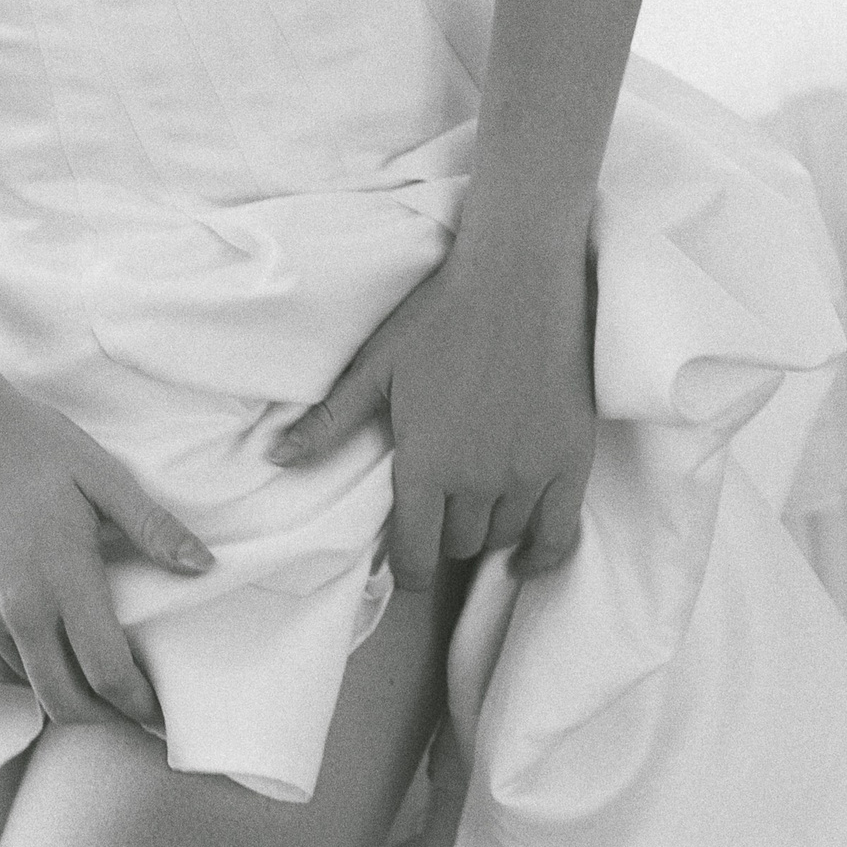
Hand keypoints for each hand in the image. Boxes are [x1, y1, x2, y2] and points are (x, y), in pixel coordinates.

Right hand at [0, 356, 214, 729]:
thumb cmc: (32, 441)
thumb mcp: (102, 474)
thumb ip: (153, 527)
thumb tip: (206, 567)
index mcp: (61, 576)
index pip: (108, 671)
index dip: (140, 703)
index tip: (161, 712)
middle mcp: (16, 608)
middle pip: (66, 701)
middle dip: (106, 718)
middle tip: (135, 713)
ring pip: (28, 687)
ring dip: (66, 696)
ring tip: (96, 683)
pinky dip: (26, 673)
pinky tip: (48, 653)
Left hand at [268, 230, 595, 589]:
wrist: (519, 279)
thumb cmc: (441, 316)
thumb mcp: (377, 366)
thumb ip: (331, 422)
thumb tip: (275, 460)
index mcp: (425, 463)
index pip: (414, 553)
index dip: (407, 567)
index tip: (407, 562)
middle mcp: (476, 481)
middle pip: (458, 544)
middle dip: (444, 533)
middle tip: (440, 505)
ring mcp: (528, 475)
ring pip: (501, 537)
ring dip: (485, 528)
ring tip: (475, 501)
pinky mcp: (570, 462)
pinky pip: (557, 536)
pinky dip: (539, 554)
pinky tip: (523, 554)